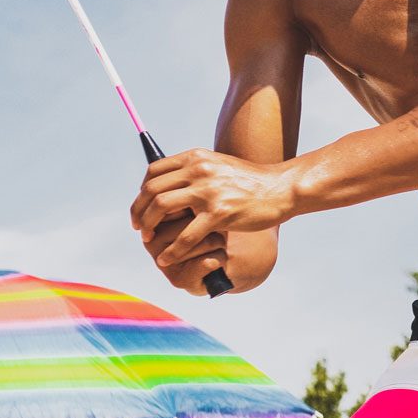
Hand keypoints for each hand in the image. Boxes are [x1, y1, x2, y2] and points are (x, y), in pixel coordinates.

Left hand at [130, 150, 296, 281]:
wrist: (279, 189)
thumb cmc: (250, 182)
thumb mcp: (219, 166)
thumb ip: (196, 171)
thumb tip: (171, 183)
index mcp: (196, 158)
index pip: (154, 171)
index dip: (142, 191)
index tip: (142, 206)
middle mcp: (198, 170)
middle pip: (152, 189)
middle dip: (139, 210)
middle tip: (138, 226)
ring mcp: (208, 192)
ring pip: (161, 208)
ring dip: (148, 226)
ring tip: (147, 240)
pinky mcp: (219, 213)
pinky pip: (185, 236)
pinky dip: (172, 250)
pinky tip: (167, 258)